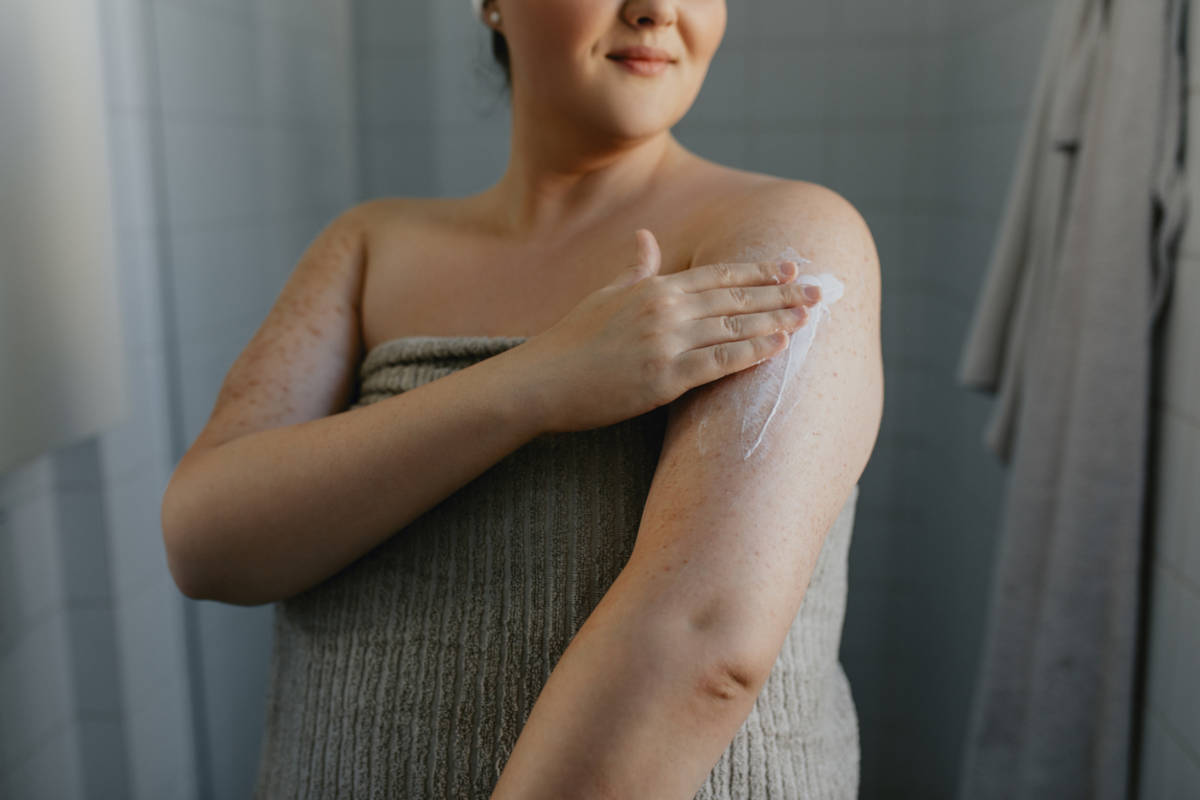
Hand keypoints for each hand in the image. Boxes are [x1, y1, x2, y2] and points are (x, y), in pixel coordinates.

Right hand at [514, 228, 821, 433]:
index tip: (791, 267)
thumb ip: (635, 269)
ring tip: (810, 317)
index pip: (719, 274)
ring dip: (778, 320)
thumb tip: (647, 237)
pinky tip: (779, 346)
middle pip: (737, 297)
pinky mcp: (664, 379)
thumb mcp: (604, 295)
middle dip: (783, 293)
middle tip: (820, 290)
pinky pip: (719, 362)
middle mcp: (665, 309)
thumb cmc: (571, 341)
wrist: (541, 381)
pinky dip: (753, 352)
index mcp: (653, 287)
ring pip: (735, 327)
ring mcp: (666, 344)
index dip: (759, 271)